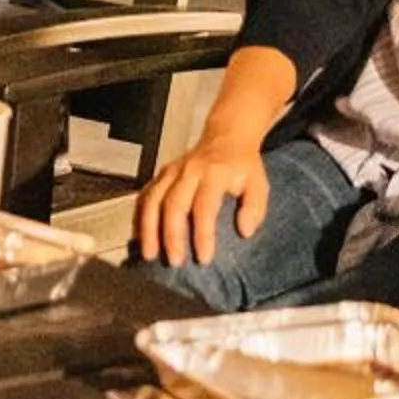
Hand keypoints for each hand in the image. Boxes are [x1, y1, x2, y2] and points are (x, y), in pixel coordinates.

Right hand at [135, 133, 271, 267]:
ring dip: (149, 229)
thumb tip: (244, 231)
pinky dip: (139, 217)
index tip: (204, 259)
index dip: (203, 234)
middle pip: (174, 204)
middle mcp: (189, 170)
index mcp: (214, 173)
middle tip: (175, 262)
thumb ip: (255, 207)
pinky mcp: (161, 173)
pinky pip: (145, 195)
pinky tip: (140, 237)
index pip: (205, 206)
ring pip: (153, 199)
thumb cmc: (242, 167)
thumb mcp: (259, 183)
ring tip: (150, 254)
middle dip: (171, 235)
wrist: (226, 137)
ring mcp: (172, 171)